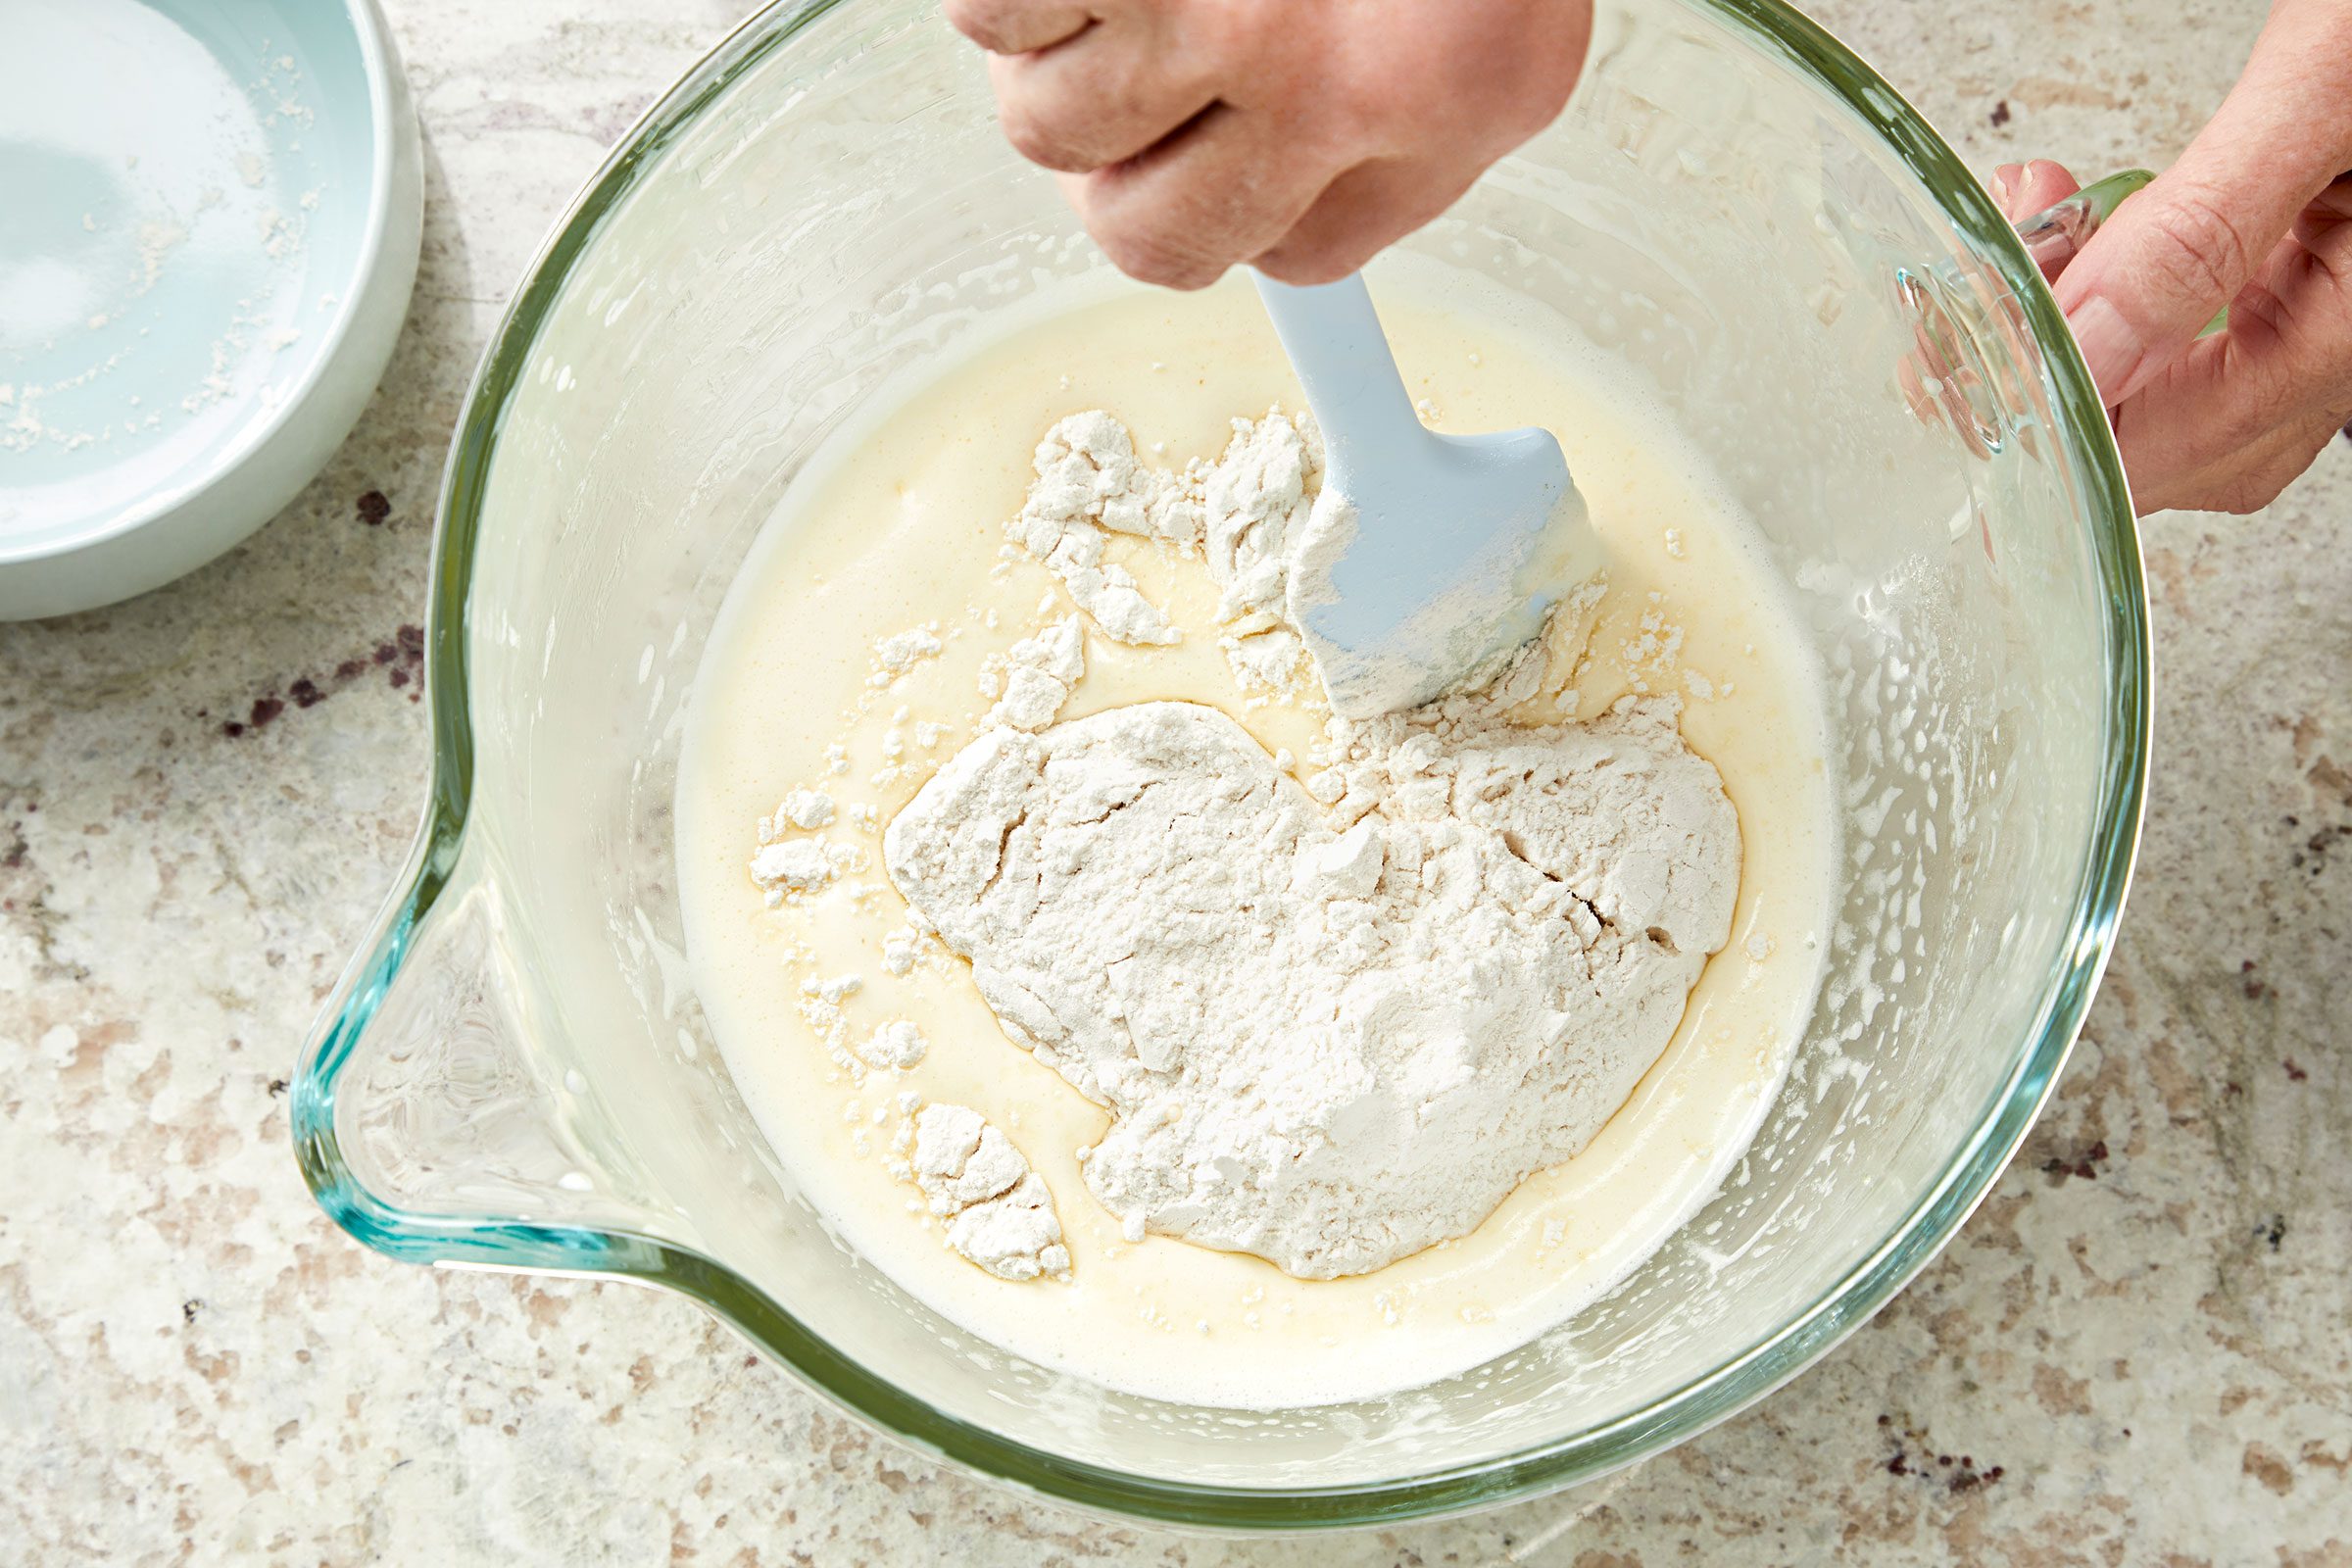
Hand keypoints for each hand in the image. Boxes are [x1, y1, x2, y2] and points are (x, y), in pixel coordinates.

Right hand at [945, 0, 1593, 288]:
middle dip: (1127, 157)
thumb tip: (1274, 230)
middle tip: (1144, 50)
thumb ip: (1404, 126)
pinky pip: (987, 18)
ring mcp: (1203, 4)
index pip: (1294, 259)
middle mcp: (1319, 71)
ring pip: (1048, 127)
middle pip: (1146, 237)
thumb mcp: (1495, 1)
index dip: (1237, 204)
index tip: (1211, 152)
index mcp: (1439, 92)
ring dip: (1057, 48)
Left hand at [1991, 0, 2351, 514]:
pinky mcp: (2301, 276)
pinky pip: (2184, 332)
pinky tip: (2079, 228)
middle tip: (1982, 280)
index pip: (2156, 450)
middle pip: (2149, 441)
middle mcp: (2338, 354)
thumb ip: (2201, 231)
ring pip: (2158, 392)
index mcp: (2349, 338)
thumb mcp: (2327, 95)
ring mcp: (2319, 325)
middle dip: (2038, 365)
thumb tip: (2080, 351)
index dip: (2038, 413)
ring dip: (2066, 324)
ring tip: (2037, 225)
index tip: (1955, 349)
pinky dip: (2109, 289)